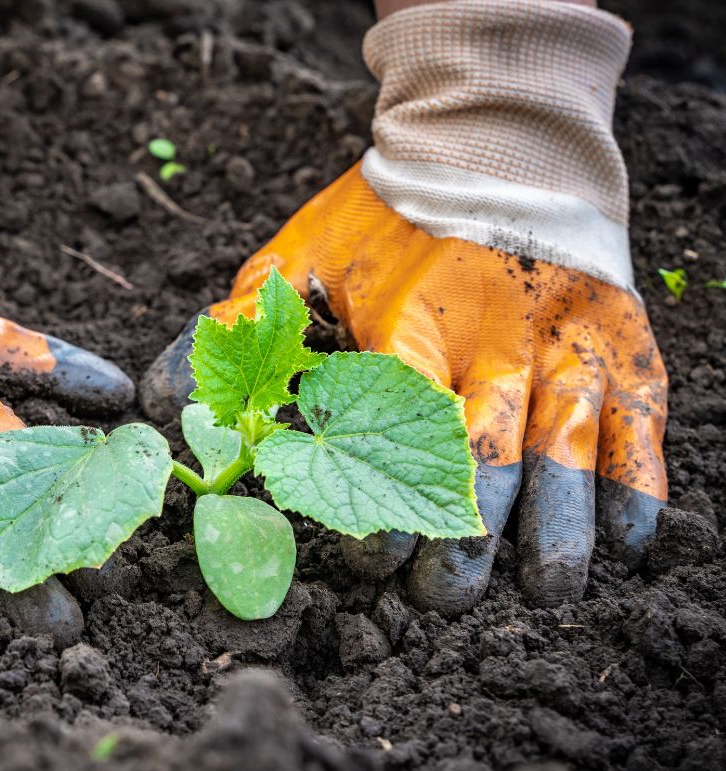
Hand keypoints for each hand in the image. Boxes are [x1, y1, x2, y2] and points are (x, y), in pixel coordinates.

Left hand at [141, 1, 666, 614]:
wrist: (489, 138)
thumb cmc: (382, 210)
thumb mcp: (297, 257)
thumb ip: (238, 326)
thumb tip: (159, 399)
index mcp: (412, 320)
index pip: (399, 428)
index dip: (383, 506)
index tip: (367, 565)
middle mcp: (498, 335)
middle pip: (490, 453)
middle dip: (467, 537)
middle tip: (445, 600)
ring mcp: (566, 340)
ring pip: (573, 446)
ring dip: (561, 525)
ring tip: (546, 587)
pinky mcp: (618, 339)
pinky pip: (642, 419)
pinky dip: (639, 483)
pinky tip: (631, 544)